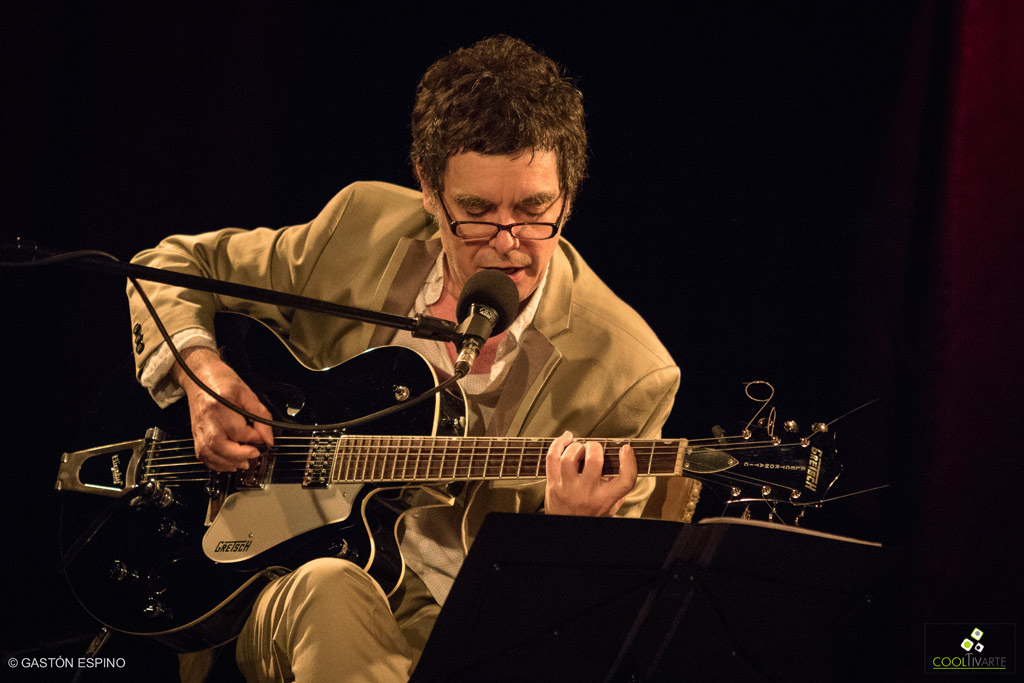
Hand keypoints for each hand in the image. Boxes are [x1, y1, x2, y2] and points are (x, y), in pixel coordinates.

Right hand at [173, 347, 273, 471]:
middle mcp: (207, 418)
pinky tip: (229, 464)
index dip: (254, 437)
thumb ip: (261, 416)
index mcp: (220, 405)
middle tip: (255, 453)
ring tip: (244, 462)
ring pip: (208, 454)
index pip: (238, 430)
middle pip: (219, 445)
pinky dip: (216, 464)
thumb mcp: (248, 394)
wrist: (198, 376)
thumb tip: (268, 439)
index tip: (262, 438)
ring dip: (228, 463)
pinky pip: (202, 455)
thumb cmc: (223, 382)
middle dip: (239, 454)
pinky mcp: (195, 434)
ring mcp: (198, 428)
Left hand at [544, 431, 637, 516]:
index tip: (626, 450)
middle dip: (595, 447)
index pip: (625, 479)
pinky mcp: (553, 484)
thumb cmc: (589, 513)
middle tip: (595, 448)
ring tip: (579, 447)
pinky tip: (565, 440)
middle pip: (594, 460)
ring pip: (569, 457)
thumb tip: (622, 462)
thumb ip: (617, 487)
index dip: (629, 462)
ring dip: (576, 446)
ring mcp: (567, 488)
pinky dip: (558, 444)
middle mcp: (586, 492)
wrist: (566, 526)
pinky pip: (552, 458)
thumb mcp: (610, 505)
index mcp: (604, 498)